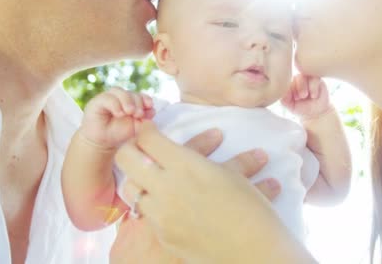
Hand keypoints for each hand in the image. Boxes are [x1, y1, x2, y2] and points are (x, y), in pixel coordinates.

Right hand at [79, 87, 154, 150]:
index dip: (145, 98)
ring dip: (127, 101)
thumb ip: (143, 118)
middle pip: (130, 92)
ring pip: (118, 91)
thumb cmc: (118, 134)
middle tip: (139, 114)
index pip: (138, 95)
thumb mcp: (134, 126)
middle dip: (137, 102)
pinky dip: (115, 105)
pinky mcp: (96, 102)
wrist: (101, 144)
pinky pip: (107, 98)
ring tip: (130, 112)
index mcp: (128, 101)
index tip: (150, 106)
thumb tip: (152, 110)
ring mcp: (106, 98)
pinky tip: (120, 114)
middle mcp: (118, 97)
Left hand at [114, 122, 313, 263]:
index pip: (147, 138)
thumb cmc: (251, 209)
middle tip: (142, 148)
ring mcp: (160, 214)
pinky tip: (165, 203)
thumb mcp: (231, 174)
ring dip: (138, 179)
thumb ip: (214, 159)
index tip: (151, 129)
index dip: (147, 130)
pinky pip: (145, 214)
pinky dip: (152, 205)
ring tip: (151, 176)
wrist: (255, 252)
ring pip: (129, 188)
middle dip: (131, 148)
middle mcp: (166, 187)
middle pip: (126, 158)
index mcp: (185, 165)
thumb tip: (211, 135)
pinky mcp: (162, 234)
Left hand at [281, 75, 332, 118]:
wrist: (315, 113)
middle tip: (301, 97)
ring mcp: (308, 78)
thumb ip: (284, 99)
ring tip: (306, 96)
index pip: (286, 80)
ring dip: (305, 86)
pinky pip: (315, 77)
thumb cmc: (301, 108)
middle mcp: (297, 79)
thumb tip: (282, 92)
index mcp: (289, 84)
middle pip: (296, 77)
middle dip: (299, 87)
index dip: (289, 88)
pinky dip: (314, 87)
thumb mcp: (290, 106)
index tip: (293, 98)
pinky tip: (314, 96)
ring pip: (305, 75)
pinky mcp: (317, 79)